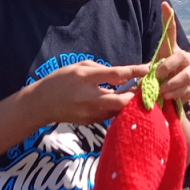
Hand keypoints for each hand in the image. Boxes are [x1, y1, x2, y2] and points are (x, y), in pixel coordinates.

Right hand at [26, 60, 149, 126]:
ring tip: (136, 94)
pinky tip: (120, 102)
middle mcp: (89, 97)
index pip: (115, 74)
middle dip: (137, 95)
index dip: (134, 71)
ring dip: (129, 102)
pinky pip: (110, 115)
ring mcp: (90, 112)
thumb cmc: (61, 80)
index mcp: (86, 78)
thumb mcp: (80, 67)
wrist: (42, 104)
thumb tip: (123, 75)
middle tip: (145, 88)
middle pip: (122, 100)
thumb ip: (102, 70)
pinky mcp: (91, 122)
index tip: (147, 68)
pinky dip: (118, 108)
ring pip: (119, 110)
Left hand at [154, 1, 189, 101]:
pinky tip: (166, 96)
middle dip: (167, 66)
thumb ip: (146, 67)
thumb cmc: (157, 79)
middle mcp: (184, 58)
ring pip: (186, 74)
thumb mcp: (149, 70)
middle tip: (156, 74)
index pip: (171, 31)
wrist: (167, 97)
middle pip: (180, 57)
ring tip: (160, 90)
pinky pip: (186, 88)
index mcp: (171, 50)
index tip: (164, 4)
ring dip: (171, 83)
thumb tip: (139, 68)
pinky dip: (175, 93)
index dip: (168, 18)